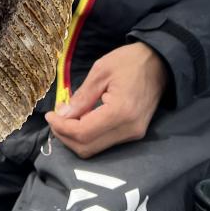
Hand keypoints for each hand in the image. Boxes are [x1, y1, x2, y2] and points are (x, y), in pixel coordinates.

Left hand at [45, 43, 167, 158]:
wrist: (160, 62)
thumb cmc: (130, 61)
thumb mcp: (101, 71)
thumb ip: (81, 96)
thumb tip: (63, 115)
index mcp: (121, 112)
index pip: (82, 133)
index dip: (61, 127)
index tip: (49, 114)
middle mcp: (129, 129)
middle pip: (87, 148)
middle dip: (65, 136)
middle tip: (55, 118)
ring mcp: (134, 134)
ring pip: (95, 149)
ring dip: (75, 137)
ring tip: (66, 117)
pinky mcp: (135, 133)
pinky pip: (105, 143)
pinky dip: (88, 136)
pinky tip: (81, 119)